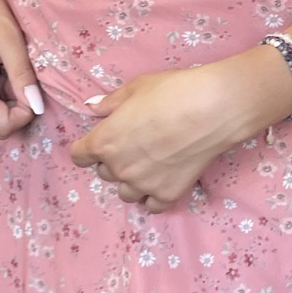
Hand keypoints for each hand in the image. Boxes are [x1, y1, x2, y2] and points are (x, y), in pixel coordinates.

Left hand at [69, 50, 291, 210]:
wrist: (212, 109)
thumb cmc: (172, 91)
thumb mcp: (136, 87)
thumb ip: (110, 102)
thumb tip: (92, 108)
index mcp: (105, 141)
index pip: (79, 156)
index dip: (87, 147)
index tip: (100, 141)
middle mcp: (119, 168)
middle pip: (104, 172)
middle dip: (114, 159)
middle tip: (135, 143)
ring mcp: (143, 185)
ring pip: (125, 192)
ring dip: (132, 180)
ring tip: (150, 163)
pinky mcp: (167, 195)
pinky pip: (150, 205)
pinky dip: (153, 195)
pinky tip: (163, 179)